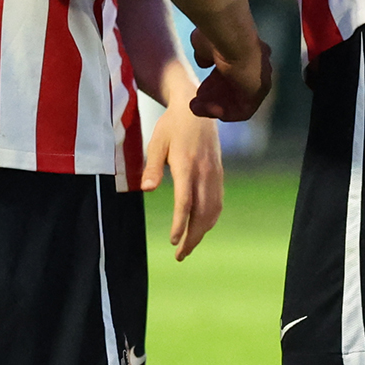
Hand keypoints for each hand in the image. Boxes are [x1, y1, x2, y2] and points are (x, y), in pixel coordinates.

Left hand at [141, 96, 222, 259]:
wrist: (197, 109)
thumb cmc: (172, 125)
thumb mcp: (157, 141)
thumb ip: (152, 166)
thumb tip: (146, 190)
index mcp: (187, 165)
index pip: (185, 202)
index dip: (180, 224)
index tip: (173, 242)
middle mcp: (204, 173)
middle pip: (202, 214)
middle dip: (192, 238)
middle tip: (180, 255)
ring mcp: (214, 175)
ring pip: (212, 211)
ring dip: (202, 232)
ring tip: (188, 246)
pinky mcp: (218, 175)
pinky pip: (217, 203)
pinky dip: (210, 219)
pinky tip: (200, 227)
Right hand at [189, 28, 272, 120]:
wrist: (231, 38)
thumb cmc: (216, 36)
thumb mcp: (204, 45)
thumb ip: (205, 56)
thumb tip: (204, 63)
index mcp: (246, 52)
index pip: (231, 73)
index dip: (213, 84)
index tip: (200, 90)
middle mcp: (257, 67)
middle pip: (234, 89)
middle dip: (214, 98)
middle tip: (196, 103)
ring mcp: (260, 80)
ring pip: (237, 100)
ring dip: (217, 106)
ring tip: (197, 109)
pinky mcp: (259, 92)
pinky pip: (243, 109)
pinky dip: (226, 112)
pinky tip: (209, 110)